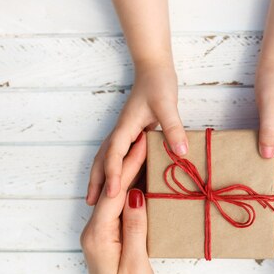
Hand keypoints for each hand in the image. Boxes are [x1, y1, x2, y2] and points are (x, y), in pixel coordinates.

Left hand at [65, 133, 155, 273]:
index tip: (145, 144)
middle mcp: (97, 232)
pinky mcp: (112, 241)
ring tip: (149, 153)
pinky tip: (145, 183)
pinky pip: (122, 210)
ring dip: (133, 175)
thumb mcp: (135, 265)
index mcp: (100, 236)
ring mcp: (104, 236)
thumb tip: (135, 194)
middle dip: (131, 164)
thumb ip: (134, 229)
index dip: (130, 166)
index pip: (117, 193)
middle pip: (115, 190)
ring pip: (119, 198)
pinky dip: (134, 193)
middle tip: (148, 139)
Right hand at [87, 63, 186, 204]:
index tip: (112, 195)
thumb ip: (172, 127)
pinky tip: (123, 180)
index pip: (115, 155)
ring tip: (99, 198)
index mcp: (126, 127)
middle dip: (96, 182)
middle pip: (102, 160)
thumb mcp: (167, 105)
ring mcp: (124, 133)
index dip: (113, 175)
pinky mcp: (131, 133)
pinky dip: (115, 169)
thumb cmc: (158, 84)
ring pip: (107, 158)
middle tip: (93, 204)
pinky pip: (119, 155)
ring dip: (101, 177)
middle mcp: (121, 132)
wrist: (153, 69)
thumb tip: (181, 152)